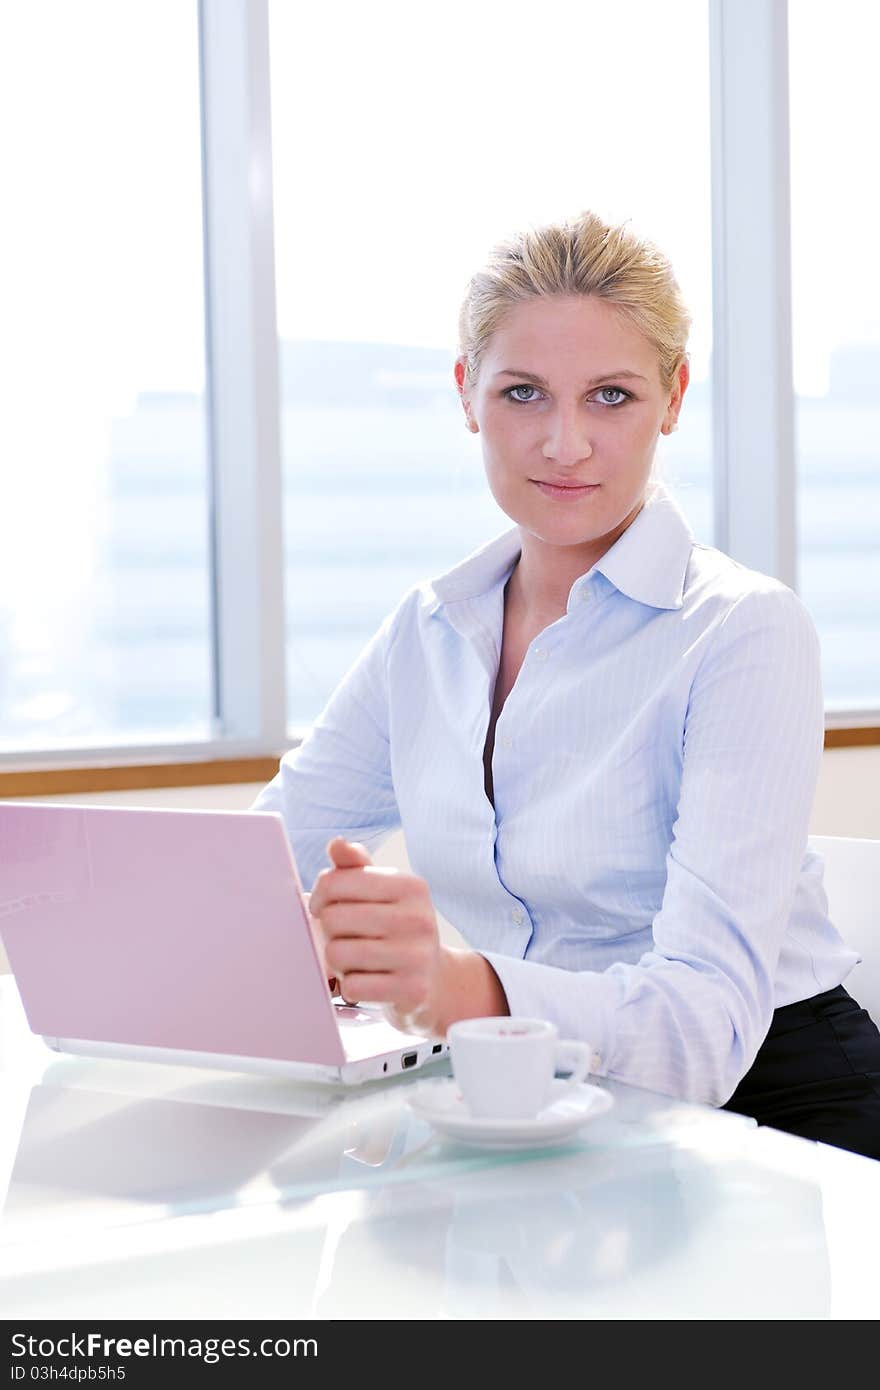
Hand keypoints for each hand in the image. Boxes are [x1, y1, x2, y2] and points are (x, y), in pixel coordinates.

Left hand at [308, 837, 455, 1034]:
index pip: (336, 881)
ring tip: (358, 959)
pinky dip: (352, 988)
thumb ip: (356, 866)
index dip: (319, 896)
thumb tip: (337, 844)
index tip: (322, 907)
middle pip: (332, 919)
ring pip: (337, 955)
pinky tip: (370, 981)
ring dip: (339, 962)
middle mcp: (418, 918)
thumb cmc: (400, 929)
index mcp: (410, 886)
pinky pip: (352, 988)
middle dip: (330, 932)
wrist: (438, 980)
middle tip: (348, 937)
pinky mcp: (412, 989)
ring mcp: (417, 955)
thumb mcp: (384, 892)